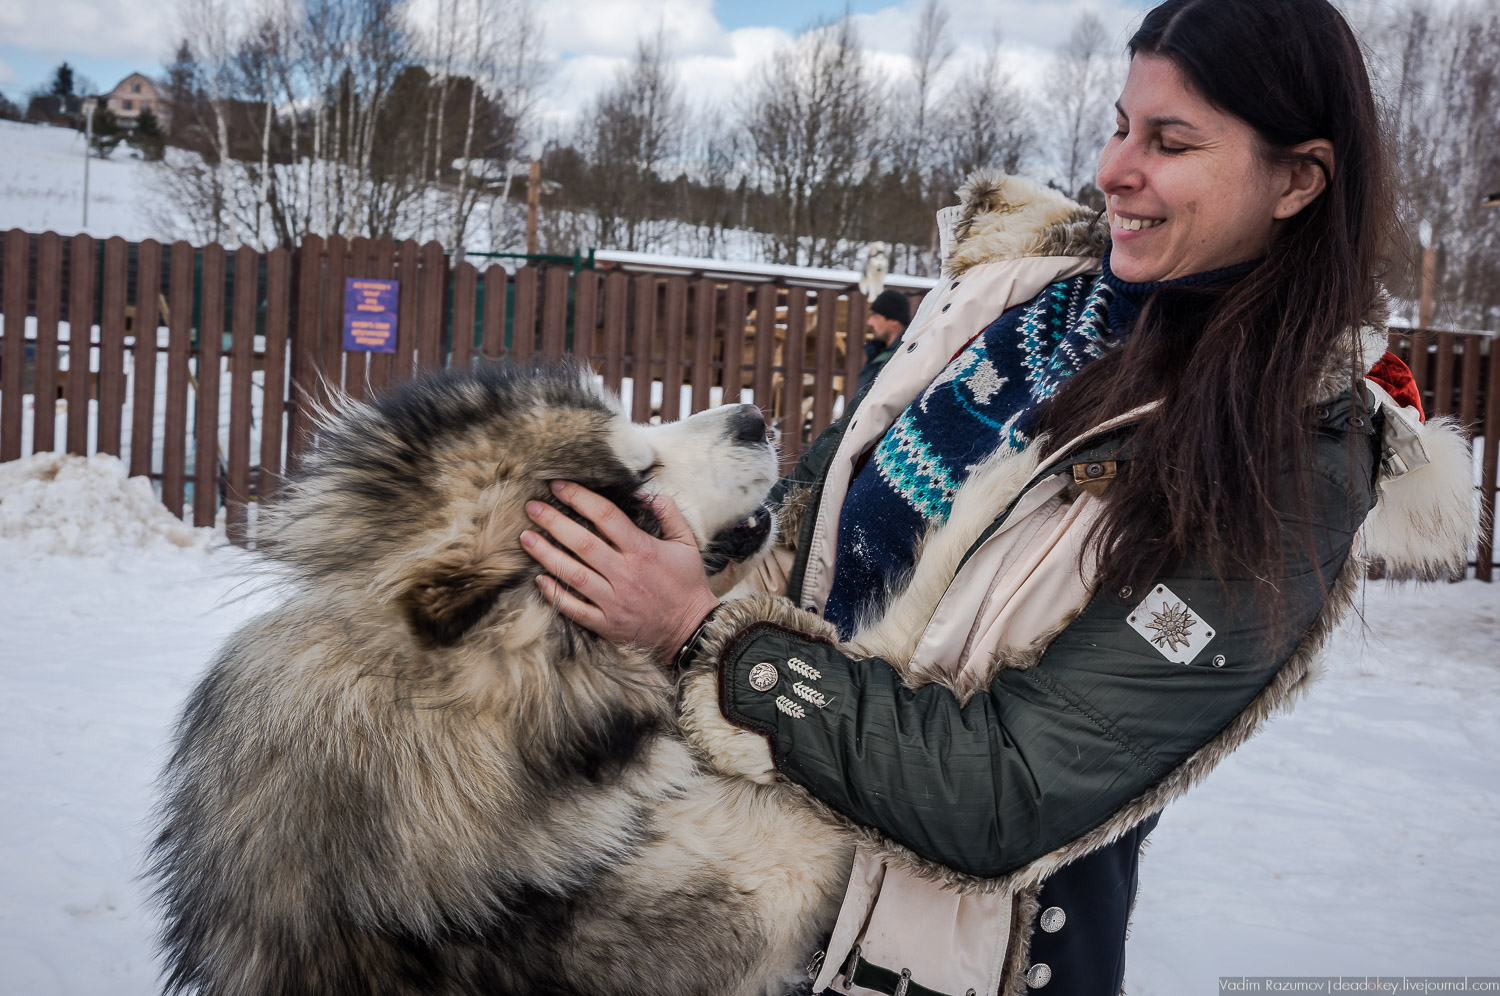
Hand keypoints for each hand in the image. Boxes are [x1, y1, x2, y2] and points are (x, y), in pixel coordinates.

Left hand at [520, 480, 719, 659]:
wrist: (691, 630)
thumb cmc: (687, 584)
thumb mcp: (687, 543)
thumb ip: (668, 513)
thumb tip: (645, 493)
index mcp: (642, 550)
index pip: (605, 515)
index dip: (579, 497)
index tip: (558, 486)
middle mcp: (625, 573)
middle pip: (581, 542)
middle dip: (553, 521)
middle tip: (531, 507)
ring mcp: (613, 600)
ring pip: (572, 573)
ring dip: (546, 554)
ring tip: (525, 538)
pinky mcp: (606, 623)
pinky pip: (574, 608)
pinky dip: (555, 594)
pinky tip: (539, 580)